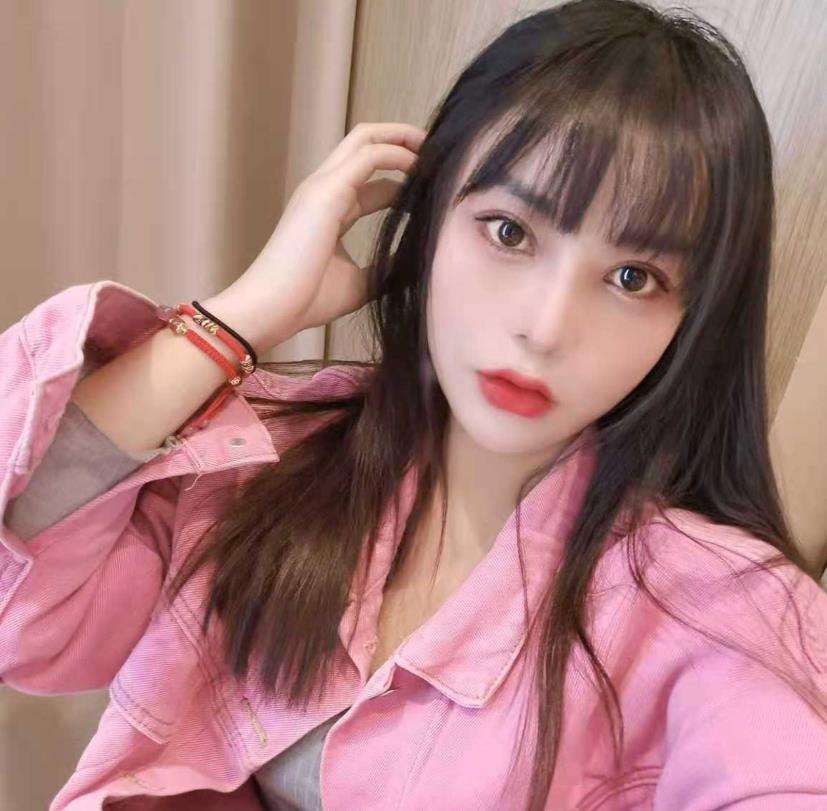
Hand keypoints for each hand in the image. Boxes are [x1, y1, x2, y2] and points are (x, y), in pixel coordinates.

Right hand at [203, 121, 426, 353]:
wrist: (271, 309)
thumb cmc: (306, 300)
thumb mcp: (360, 284)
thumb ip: (385, 269)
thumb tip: (416, 265)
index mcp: (330, 209)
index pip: (371, 181)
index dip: (404, 179)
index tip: (435, 187)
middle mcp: (325, 189)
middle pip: (366, 144)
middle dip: (405, 141)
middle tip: (442, 153)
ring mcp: (322, 185)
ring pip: (366, 139)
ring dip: (405, 139)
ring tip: (438, 150)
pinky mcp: (326, 191)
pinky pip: (369, 156)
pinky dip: (398, 154)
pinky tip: (423, 167)